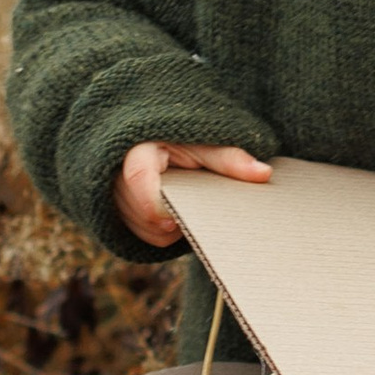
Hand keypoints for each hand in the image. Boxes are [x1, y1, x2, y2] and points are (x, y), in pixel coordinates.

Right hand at [116, 141, 270, 248]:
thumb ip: (229, 159)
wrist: (158, 141)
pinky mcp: (113, 208)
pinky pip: (136, 233)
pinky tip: (172, 215)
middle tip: (195, 208)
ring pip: (138, 227)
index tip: (173, 220)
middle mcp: (117, 170)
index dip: (153, 204)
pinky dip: (157, 231)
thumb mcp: (206, 144)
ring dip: (165, 228)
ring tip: (184, 206)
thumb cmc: (186, 141)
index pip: (136, 177)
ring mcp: (111, 191)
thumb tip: (264, 174)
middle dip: (169, 219)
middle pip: (138, 210)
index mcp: (139, 148)